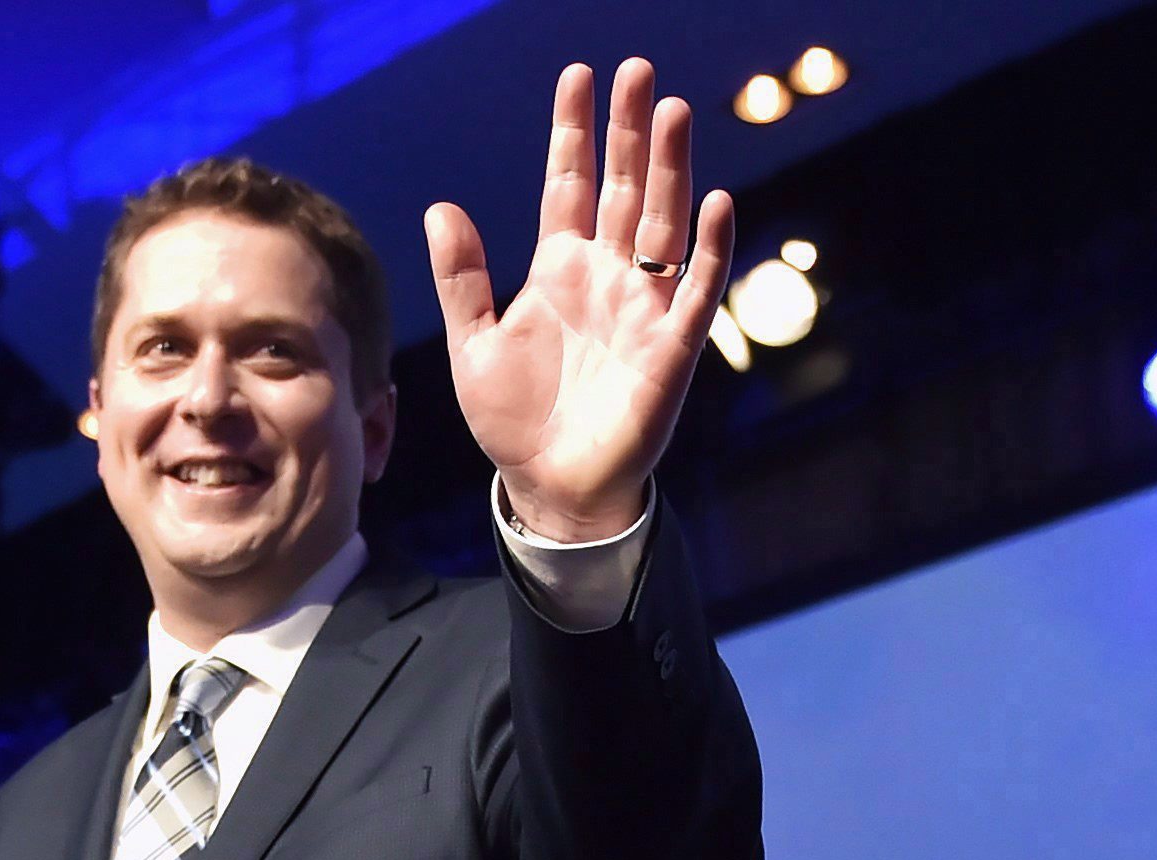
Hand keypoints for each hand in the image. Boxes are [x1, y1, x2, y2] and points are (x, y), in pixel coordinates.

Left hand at [428, 58, 738, 542]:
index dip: (574, 132)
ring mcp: (642, 308)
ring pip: (662, 223)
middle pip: (623, 187)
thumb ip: (463, 279)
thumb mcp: (473, 344)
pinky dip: (710, 248)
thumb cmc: (514, 422)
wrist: (552, 489)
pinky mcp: (671, 349)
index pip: (570, 183)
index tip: (578, 77)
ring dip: (669, 170)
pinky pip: (696, 290)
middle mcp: (606, 277)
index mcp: (558, 269)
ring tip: (671, 112)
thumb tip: (441, 208)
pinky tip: (715, 201)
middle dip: (629, 131)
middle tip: (637, 72)